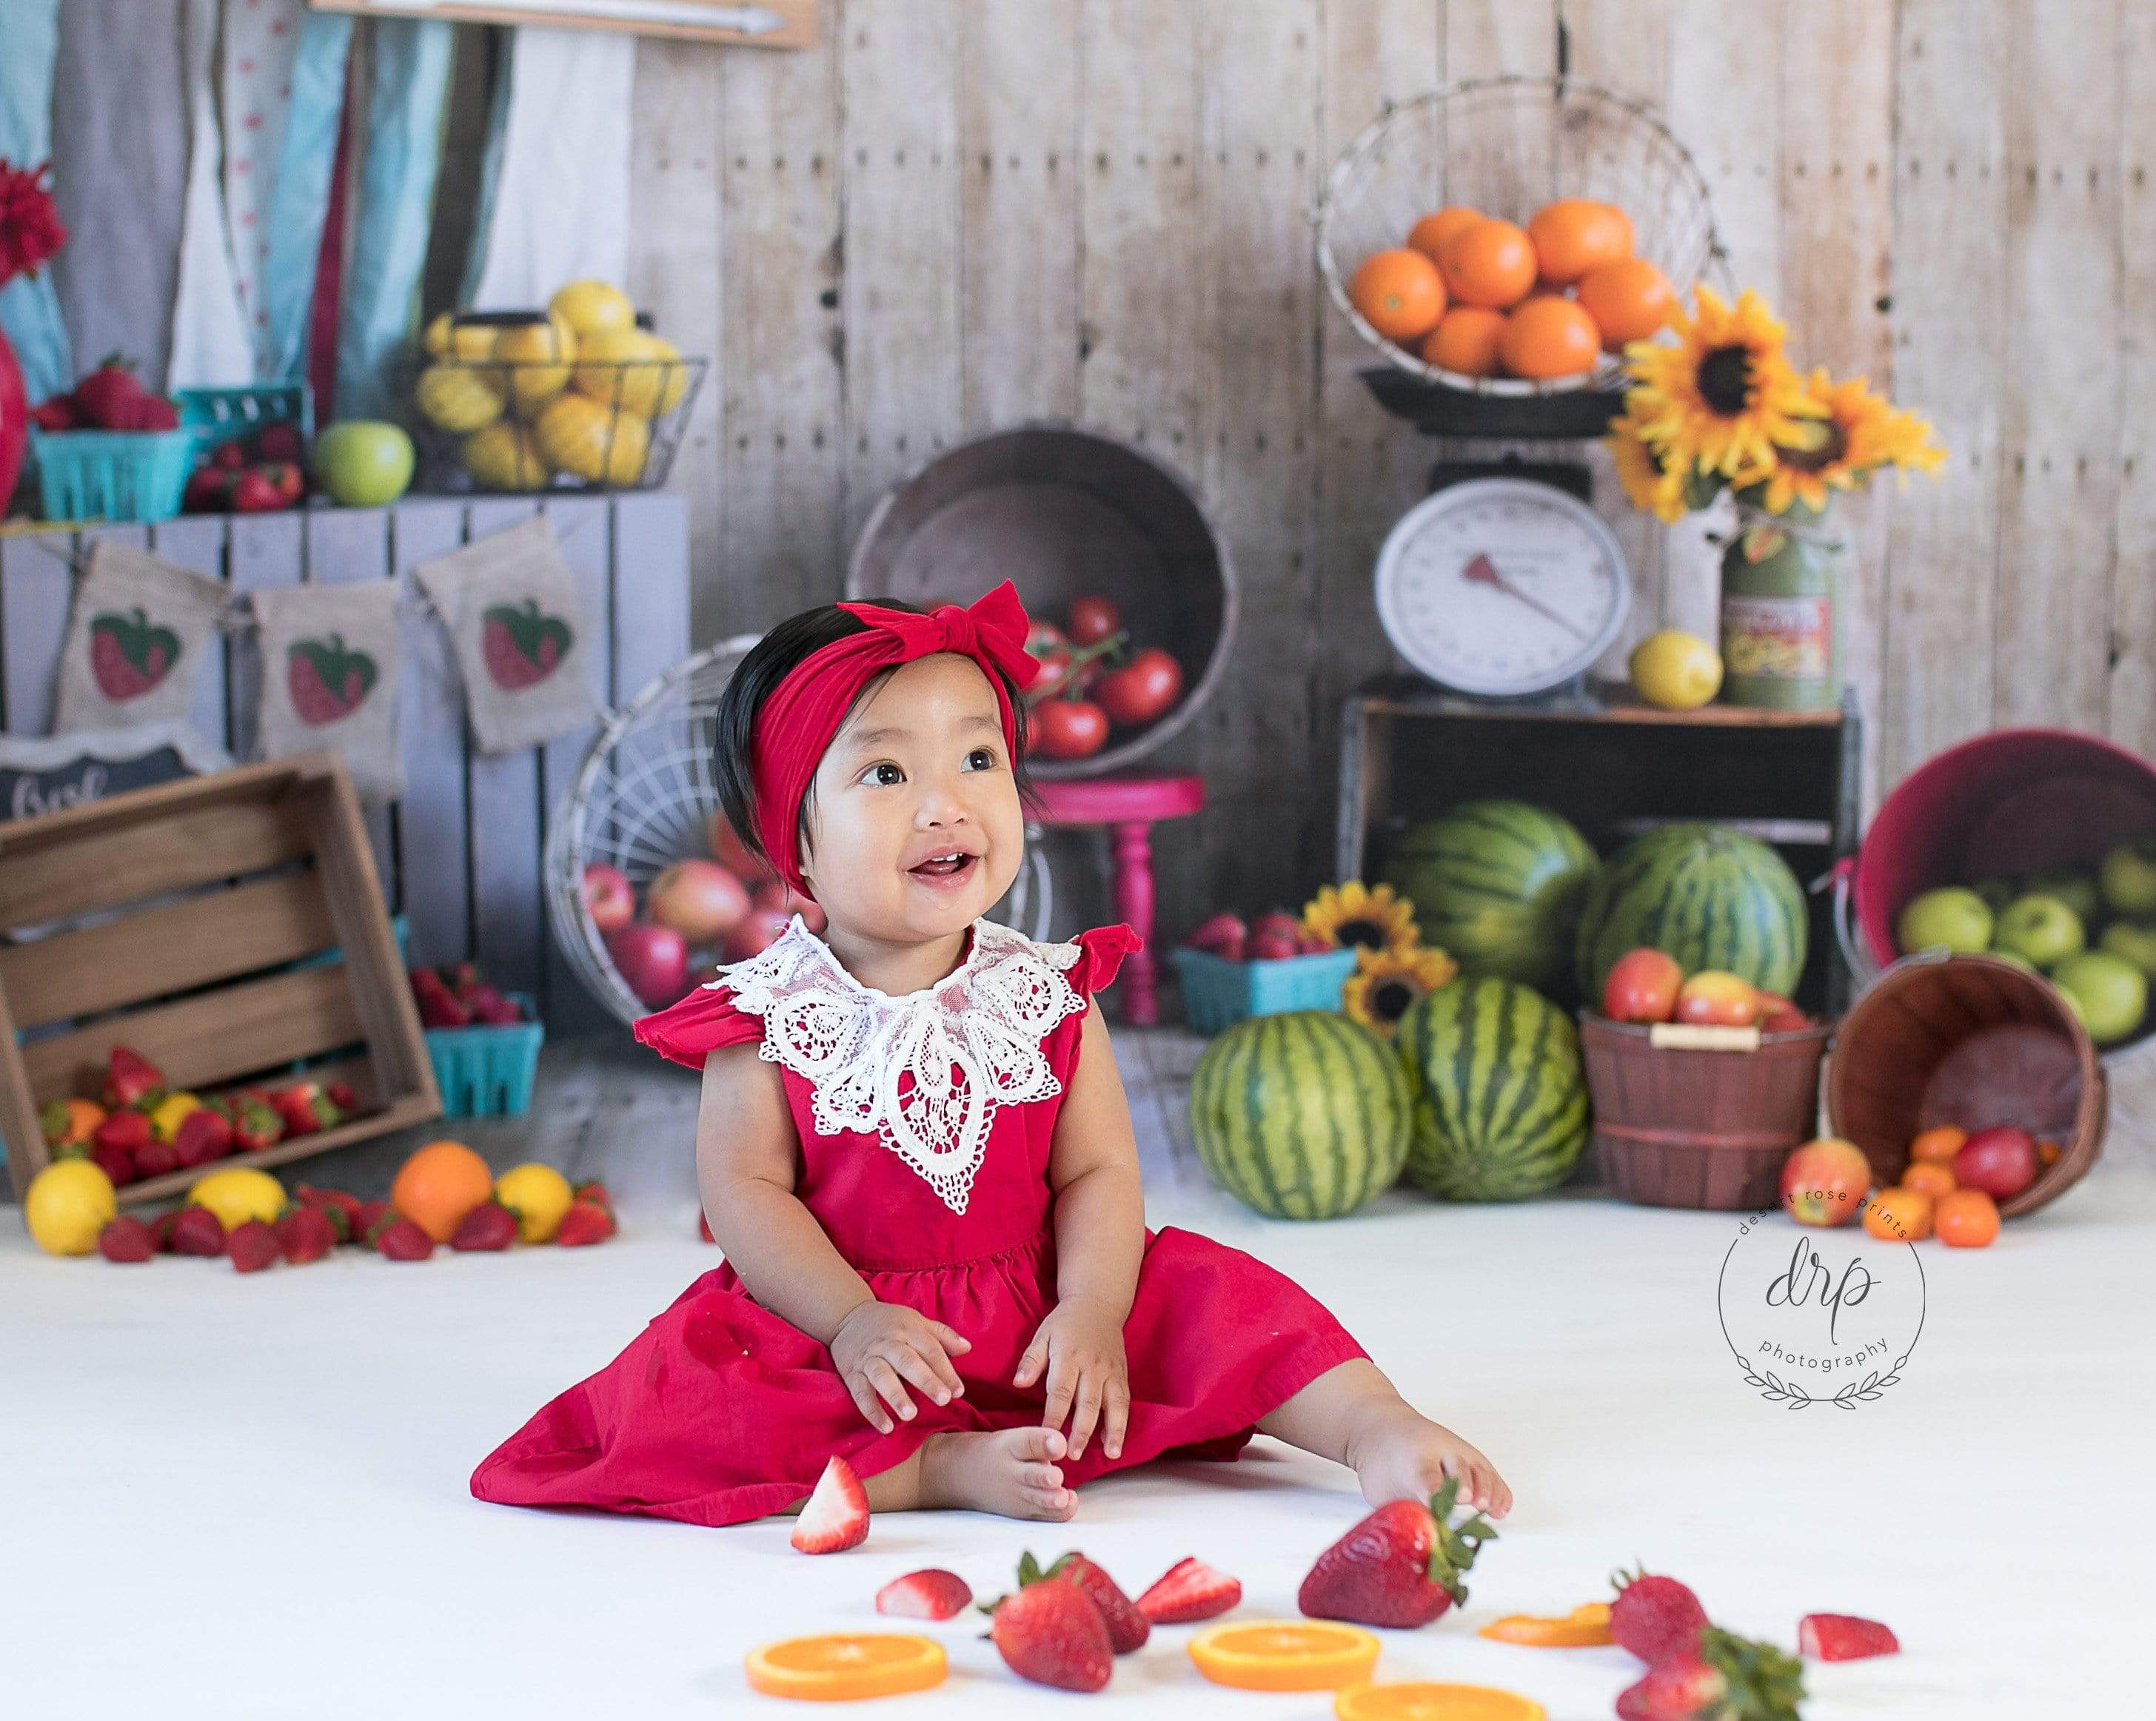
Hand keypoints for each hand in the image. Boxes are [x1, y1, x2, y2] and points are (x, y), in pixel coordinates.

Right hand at [829, 1300, 969, 1434]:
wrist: (846, 1315)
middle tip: (943, 1400)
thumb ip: (943, 1335)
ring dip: (896, 1396)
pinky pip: (861, 1393)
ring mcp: (869, 1359)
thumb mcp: (917, 1321)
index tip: (958, 1391)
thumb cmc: (889, 1323)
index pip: (930, 1350)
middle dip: (926, 1380)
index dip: (945, 1371)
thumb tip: (967, 1348)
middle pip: (908, 1362)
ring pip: (882, 1376)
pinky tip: (886, 1427)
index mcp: (908, 1330)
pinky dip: (872, 1411)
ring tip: (910, 1415)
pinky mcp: (852, 1373)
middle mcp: (888, 1344)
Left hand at [1014, 1294, 1129, 1460]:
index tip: (1046, 1437)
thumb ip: (1031, 1361)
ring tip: (1108, 1455)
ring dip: (1111, 1431)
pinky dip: (1121, 1423)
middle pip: (1087, 1402)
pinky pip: (1124, 1402)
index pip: (1060, 1391)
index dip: (1053, 1416)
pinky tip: (1115, 1443)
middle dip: (1081, 1430)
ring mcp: (1110, 1371)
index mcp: (1068, 1355)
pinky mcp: (1122, 1375)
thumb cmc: (1065, 1323)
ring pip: (1112, 1404)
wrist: (1098, 1303)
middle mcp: (1092, 1365)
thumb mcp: (1043, 1335)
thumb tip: (1018, 1384)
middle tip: (1072, 1455)